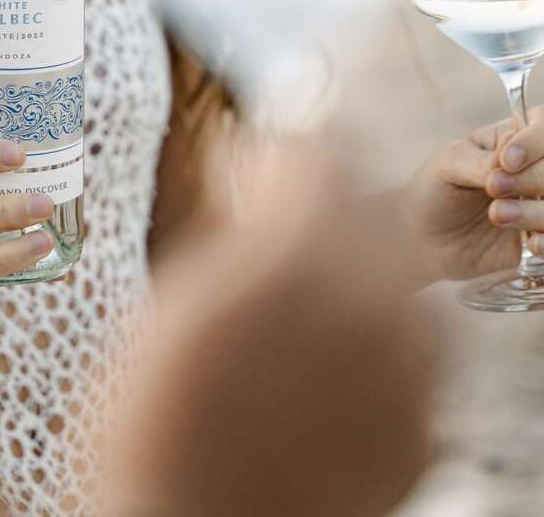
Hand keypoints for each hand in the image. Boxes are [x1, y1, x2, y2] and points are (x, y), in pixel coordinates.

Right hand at [107, 139, 435, 516]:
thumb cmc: (158, 417)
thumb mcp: (175, 299)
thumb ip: (230, 226)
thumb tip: (254, 174)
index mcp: (294, 258)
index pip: (318, 153)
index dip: (276, 154)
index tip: (253, 169)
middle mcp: (369, 303)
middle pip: (367, 204)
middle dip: (317, 206)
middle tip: (272, 236)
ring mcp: (408, 371)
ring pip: (402, 275)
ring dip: (357, 270)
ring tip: (305, 304)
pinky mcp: (421, 426)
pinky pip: (414, 351)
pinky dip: (376, 342)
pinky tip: (326, 367)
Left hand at [405, 106, 543, 282]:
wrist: (427, 240)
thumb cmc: (436, 190)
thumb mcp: (449, 166)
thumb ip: (481, 161)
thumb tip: (510, 157)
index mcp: (516, 138)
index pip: (542, 126)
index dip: (533, 142)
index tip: (506, 161)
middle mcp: (536, 168)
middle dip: (531, 178)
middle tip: (494, 188)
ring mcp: (541, 202)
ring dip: (535, 212)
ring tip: (496, 215)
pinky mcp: (541, 234)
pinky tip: (529, 243)